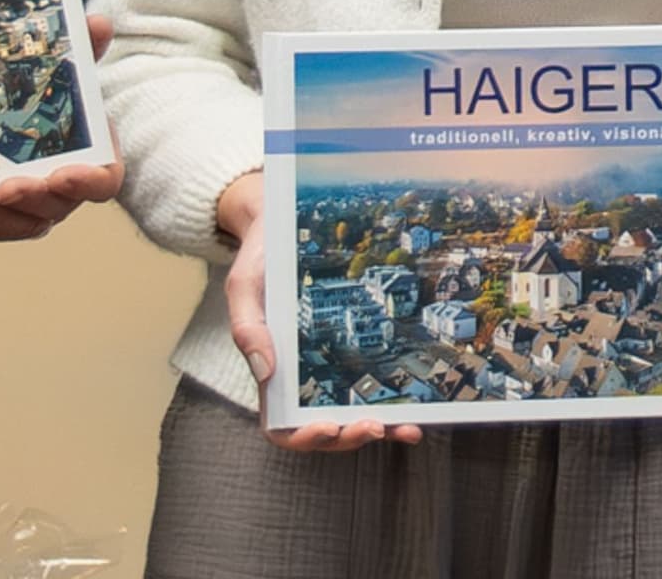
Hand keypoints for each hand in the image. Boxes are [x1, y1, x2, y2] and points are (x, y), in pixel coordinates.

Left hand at [0, 17, 122, 241]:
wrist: (15, 113)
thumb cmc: (52, 95)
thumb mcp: (63, 68)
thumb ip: (81, 49)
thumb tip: (98, 23)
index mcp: (95, 155)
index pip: (104, 180)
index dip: (86, 182)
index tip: (61, 175)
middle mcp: (69, 187)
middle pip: (60, 205)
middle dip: (35, 197)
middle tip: (8, 186)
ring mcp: (39, 205)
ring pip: (29, 220)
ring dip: (5, 212)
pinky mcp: (8, 215)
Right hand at [216, 170, 421, 452]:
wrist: (280, 224)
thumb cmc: (259, 258)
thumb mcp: (244, 286)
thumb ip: (247, 328)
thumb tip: (267, 372)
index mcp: (272, 372)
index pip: (282, 425)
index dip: (305, 437)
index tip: (328, 425)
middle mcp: (303, 377)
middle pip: (325, 429)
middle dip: (351, 436)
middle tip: (380, 427)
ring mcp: (331, 364)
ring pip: (354, 412)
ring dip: (381, 428)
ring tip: (408, 427)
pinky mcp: (354, 345)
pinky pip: (374, 380)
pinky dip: (394, 397)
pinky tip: (418, 401)